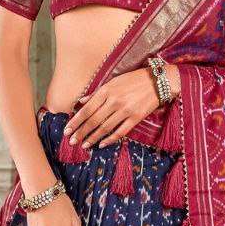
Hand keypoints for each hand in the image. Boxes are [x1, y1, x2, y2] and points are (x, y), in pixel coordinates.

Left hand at [64, 62, 178, 148]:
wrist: (157, 82)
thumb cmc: (133, 80)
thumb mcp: (113, 82)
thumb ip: (96, 93)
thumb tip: (80, 102)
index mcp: (106, 91)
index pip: (87, 109)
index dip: (76, 121)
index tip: (67, 130)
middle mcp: (114, 101)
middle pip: (93, 120)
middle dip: (81, 132)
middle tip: (71, 142)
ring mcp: (125, 110)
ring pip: (105, 128)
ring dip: (93, 138)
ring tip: (84, 145)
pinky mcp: (135, 118)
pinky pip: (120, 132)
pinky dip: (110, 139)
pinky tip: (102, 144)